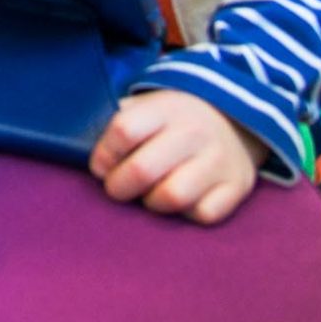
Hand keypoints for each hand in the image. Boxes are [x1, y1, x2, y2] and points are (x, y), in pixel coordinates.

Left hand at [90, 90, 267, 224]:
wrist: (235, 119)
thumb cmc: (174, 121)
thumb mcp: (148, 107)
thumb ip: (119, 124)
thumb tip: (83, 150)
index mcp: (166, 108)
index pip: (123, 131)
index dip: (104, 155)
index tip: (101, 166)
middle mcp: (194, 132)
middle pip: (142, 170)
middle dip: (119, 187)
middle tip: (118, 188)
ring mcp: (219, 160)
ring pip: (172, 197)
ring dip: (153, 203)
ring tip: (150, 194)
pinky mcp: (237, 186)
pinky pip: (203, 214)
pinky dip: (188, 213)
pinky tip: (183, 201)